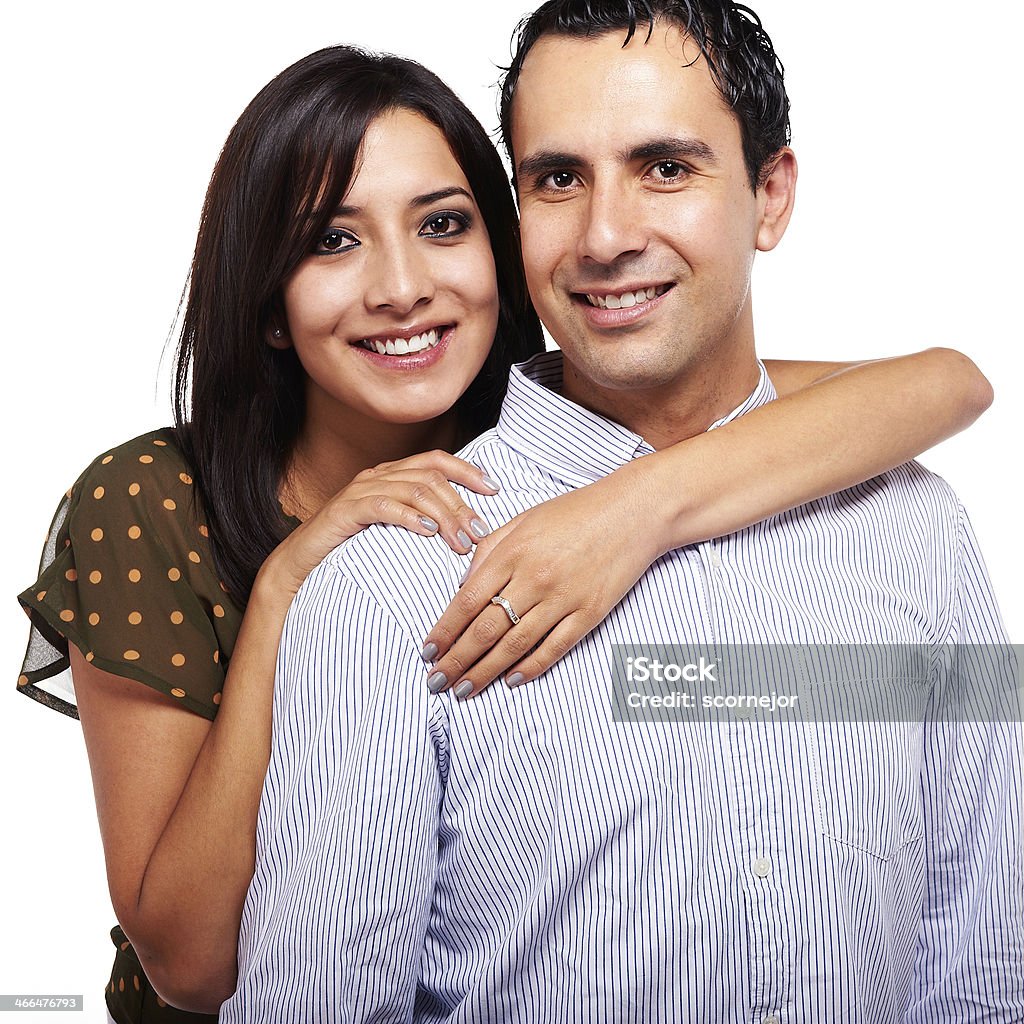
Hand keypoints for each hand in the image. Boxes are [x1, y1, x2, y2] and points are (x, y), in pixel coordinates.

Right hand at [261, 451, 497, 596]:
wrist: (300, 564)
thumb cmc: (351, 550)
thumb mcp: (393, 533)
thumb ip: (422, 522)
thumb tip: (466, 532)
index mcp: (391, 475)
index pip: (436, 461)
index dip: (468, 471)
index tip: (495, 489)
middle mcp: (378, 475)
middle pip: (431, 478)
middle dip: (461, 504)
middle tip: (480, 533)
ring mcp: (360, 489)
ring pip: (413, 491)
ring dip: (443, 516)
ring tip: (460, 541)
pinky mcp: (345, 509)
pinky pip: (383, 505)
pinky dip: (409, 517)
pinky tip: (427, 532)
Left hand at [420, 465, 667, 697]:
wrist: (633, 511)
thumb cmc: (575, 512)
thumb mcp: (523, 520)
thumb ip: (489, 550)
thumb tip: (461, 585)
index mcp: (512, 552)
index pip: (467, 601)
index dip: (444, 631)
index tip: (428, 652)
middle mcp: (534, 578)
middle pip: (485, 629)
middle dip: (456, 660)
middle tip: (436, 681)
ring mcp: (564, 598)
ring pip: (515, 645)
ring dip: (485, 671)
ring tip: (464, 690)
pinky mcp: (590, 612)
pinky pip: (554, 648)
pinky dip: (530, 668)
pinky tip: (510, 680)